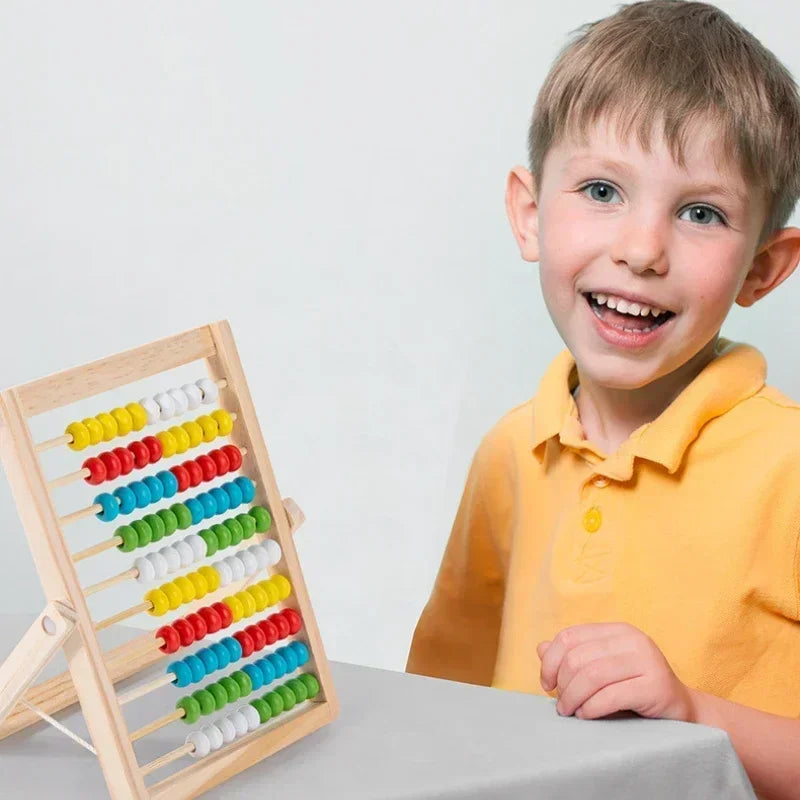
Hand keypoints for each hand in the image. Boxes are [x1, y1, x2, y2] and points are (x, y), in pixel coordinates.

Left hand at [536, 622, 695, 721]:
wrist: (681, 711)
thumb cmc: (635, 690)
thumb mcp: (602, 670)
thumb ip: (574, 657)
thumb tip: (540, 648)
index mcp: (617, 630)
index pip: (570, 636)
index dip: (550, 660)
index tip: (547, 683)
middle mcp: (633, 639)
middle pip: (578, 657)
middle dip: (562, 684)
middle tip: (562, 704)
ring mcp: (648, 660)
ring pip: (592, 675)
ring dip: (573, 698)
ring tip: (569, 712)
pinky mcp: (657, 686)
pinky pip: (611, 696)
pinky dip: (591, 708)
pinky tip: (586, 716)